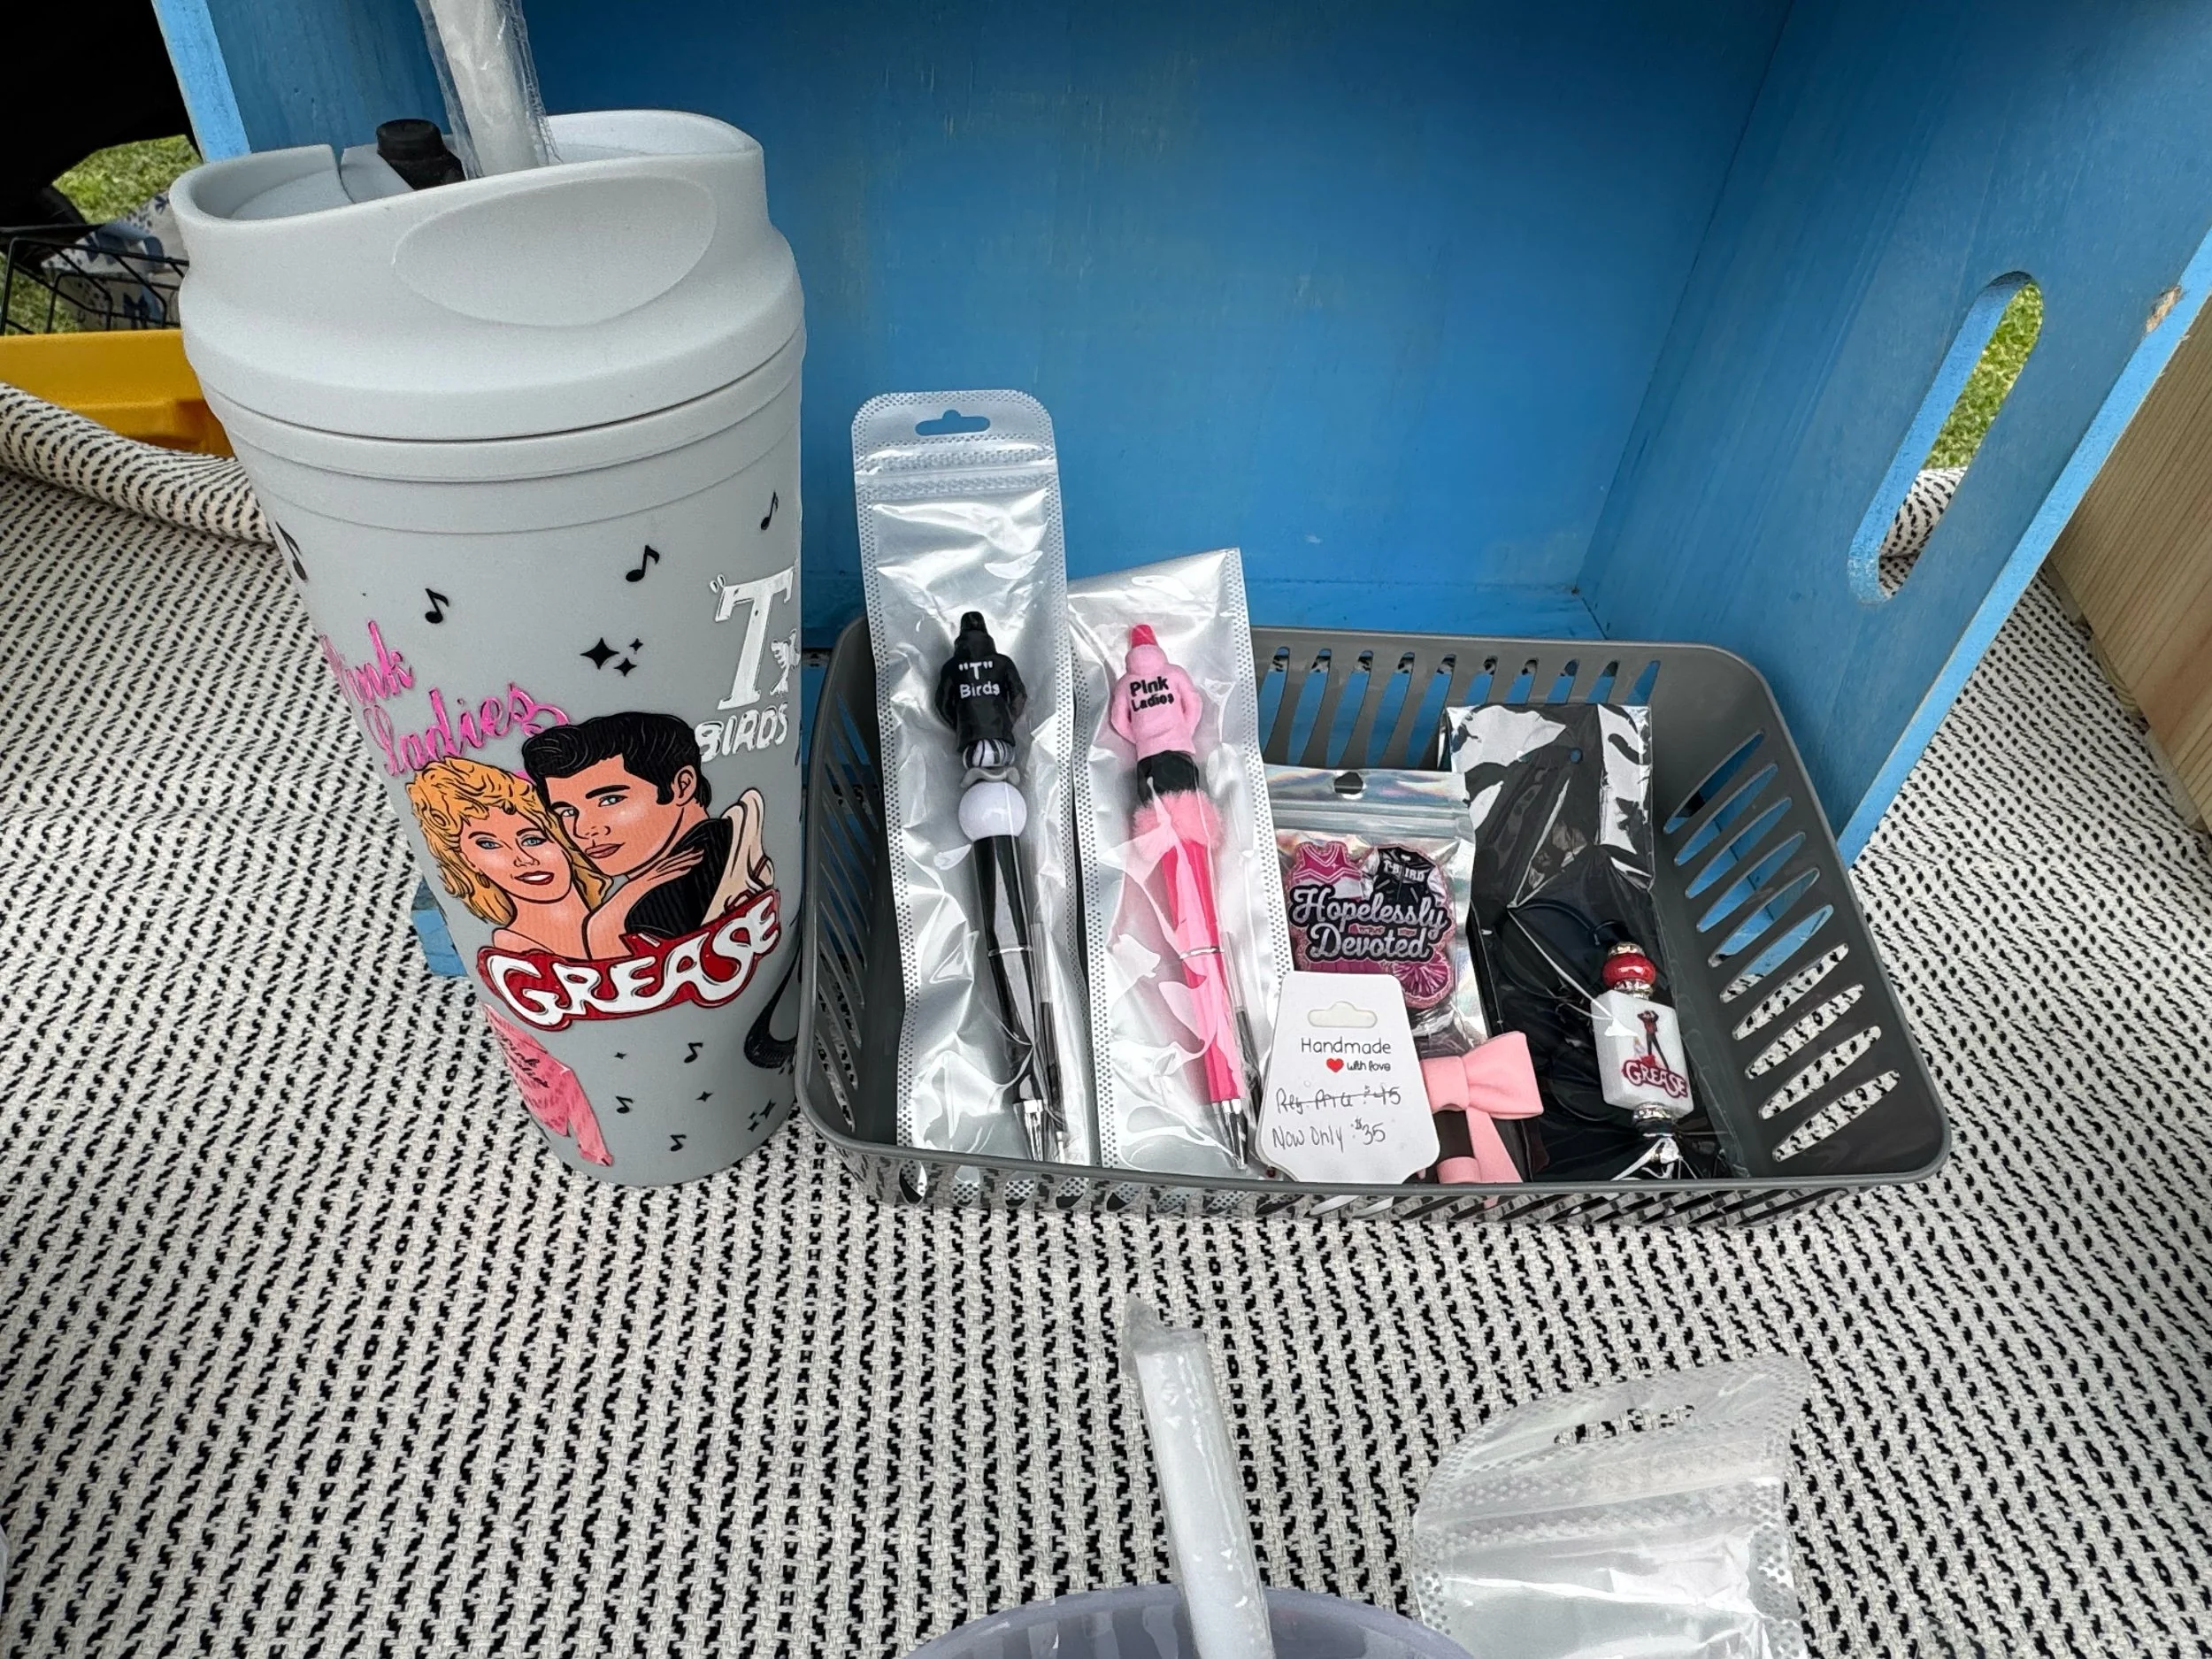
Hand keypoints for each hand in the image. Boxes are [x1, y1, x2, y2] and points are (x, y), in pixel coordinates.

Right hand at [583, 843, 706, 955]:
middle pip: (666, 865)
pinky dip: (674, 873)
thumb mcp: (634, 911)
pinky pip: (660, 878)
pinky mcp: (641, 886)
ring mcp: (641, 882)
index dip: (676, 860)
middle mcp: (641, 879)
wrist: (601, 924)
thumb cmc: (616, 921)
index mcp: (640, 882)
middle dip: (684, 857)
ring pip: (665, 868)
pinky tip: (687, 869)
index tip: (691, 855)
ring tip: (698, 855)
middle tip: (700, 850)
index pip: (662, 868)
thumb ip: (644, 908)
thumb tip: (654, 917)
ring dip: (683, 861)